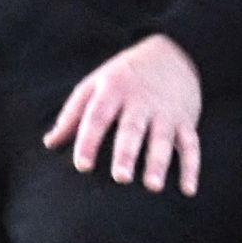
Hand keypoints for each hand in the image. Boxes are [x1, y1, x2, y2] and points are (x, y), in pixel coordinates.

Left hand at [43, 33, 207, 195]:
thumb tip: (49, 143)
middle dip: (127, 153)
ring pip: (163, 138)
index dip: (88, 141)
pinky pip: (191, 145)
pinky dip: (192, 167)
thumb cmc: (124, 76)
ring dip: (159, 163)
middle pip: (132, 129)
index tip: (82, 166)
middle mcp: (140, 101)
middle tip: (121, 178)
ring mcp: (165, 111)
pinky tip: (188, 190)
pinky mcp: (186, 120)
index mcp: (113, 90)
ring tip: (153, 187)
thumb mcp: (95, 85)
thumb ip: (73, 114)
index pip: (97, 116)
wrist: (173, 52)